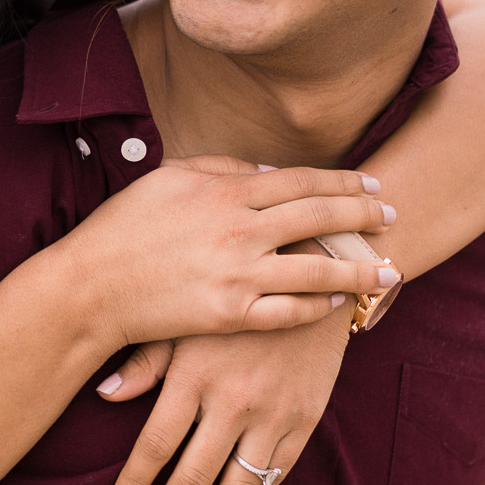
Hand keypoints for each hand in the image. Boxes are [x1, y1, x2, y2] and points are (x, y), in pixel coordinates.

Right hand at [48, 154, 396, 352]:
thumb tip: (268, 171)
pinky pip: (289, 312)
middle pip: (319, 218)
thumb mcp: (169, 179)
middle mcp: (239, 229)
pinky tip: (338, 304)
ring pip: (317, 270)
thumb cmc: (124, 228)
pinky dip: (318, 307)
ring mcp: (238, 275)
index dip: (342, 181)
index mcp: (225, 191)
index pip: (301, 181)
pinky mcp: (231, 315)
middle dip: (363, 216)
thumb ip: (221, 169)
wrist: (90, 287)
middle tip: (394, 216)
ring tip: (389, 272)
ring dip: (359, 270)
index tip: (372, 182)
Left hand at [96, 310, 349, 484]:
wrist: (310, 275)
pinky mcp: (303, 419)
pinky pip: (274, 474)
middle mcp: (232, 400)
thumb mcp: (184, 319)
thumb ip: (145, 361)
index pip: (155, 447)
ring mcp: (272, 414)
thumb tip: (103, 395)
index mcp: (194, 375)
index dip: (134, 483)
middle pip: (193, 478)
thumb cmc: (232, 293)